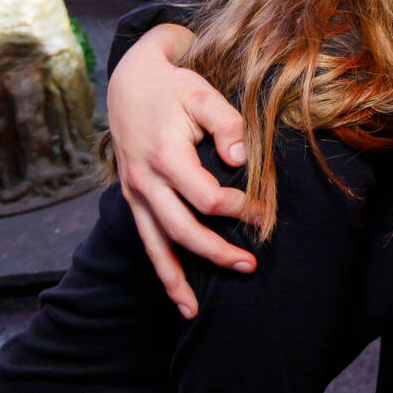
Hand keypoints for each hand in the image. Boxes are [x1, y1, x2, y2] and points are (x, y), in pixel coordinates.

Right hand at [107, 25, 255, 317]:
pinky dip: (159, 270)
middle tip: (250, 264)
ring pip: (155, 246)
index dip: (237, 208)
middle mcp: (145, 181)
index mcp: (165, 156)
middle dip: (216, 251)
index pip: (205, 197)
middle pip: (182, 229)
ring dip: (177, 278)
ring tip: (197, 310)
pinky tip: (176, 296)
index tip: (263, 210)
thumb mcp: (202, 93)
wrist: (129, 82)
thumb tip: (240, 160)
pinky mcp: (133, 199)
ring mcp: (135, 194)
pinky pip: (145, 242)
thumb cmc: (173, 87)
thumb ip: (226, 123)